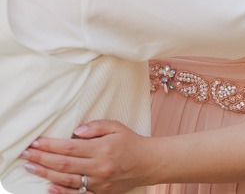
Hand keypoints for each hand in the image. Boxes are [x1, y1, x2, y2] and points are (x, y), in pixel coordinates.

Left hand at [21, 121, 149, 193]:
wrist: (148, 163)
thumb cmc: (131, 142)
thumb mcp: (116, 127)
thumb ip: (96, 127)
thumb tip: (76, 131)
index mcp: (102, 148)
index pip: (70, 147)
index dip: (51, 145)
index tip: (36, 142)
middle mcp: (98, 167)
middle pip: (64, 164)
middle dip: (42, 158)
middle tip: (26, 154)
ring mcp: (98, 183)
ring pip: (67, 180)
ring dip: (46, 173)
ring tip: (31, 167)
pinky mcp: (99, 193)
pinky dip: (61, 192)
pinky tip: (49, 187)